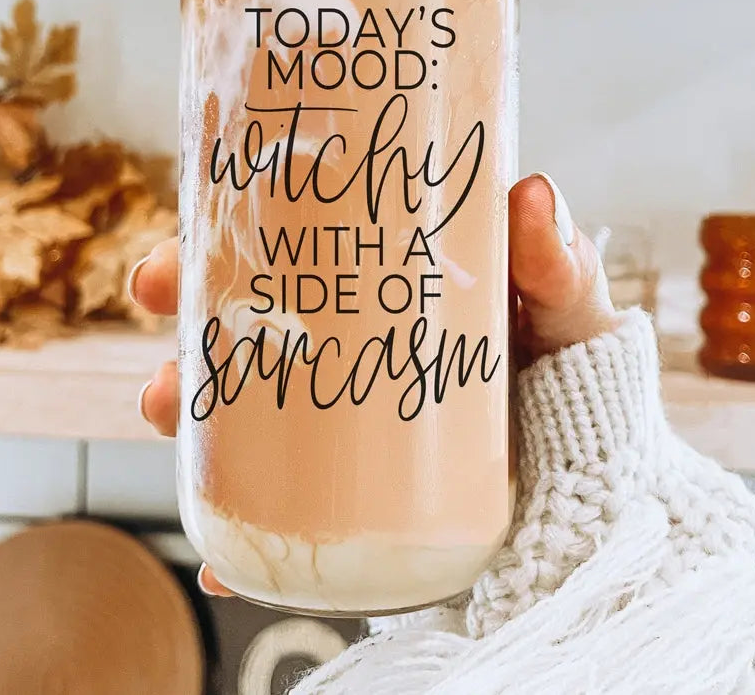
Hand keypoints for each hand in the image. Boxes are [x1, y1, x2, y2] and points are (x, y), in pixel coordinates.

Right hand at [131, 173, 618, 597]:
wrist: (596, 482)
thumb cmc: (571, 372)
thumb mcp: (564, 310)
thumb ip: (555, 265)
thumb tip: (533, 194)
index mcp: (382, 289)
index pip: (289, 250)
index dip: (222, 241)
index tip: (177, 245)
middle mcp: (346, 350)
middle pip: (245, 325)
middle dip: (185, 318)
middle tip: (158, 300)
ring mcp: (341, 428)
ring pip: (241, 411)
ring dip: (187, 412)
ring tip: (165, 414)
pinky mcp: (352, 500)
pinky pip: (280, 517)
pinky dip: (245, 538)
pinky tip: (224, 560)